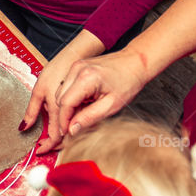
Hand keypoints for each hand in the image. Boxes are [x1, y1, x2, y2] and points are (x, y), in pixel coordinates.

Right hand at [31, 48, 148, 152]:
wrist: (135, 63)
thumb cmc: (128, 82)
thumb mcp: (111, 105)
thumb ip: (89, 118)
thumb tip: (72, 130)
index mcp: (86, 78)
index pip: (65, 104)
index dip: (63, 121)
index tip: (66, 133)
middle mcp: (77, 69)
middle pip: (60, 99)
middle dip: (66, 115)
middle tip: (77, 125)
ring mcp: (75, 66)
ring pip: (61, 93)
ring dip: (68, 106)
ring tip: (84, 112)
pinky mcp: (77, 67)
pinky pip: (67, 87)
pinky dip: (72, 98)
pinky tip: (85, 102)